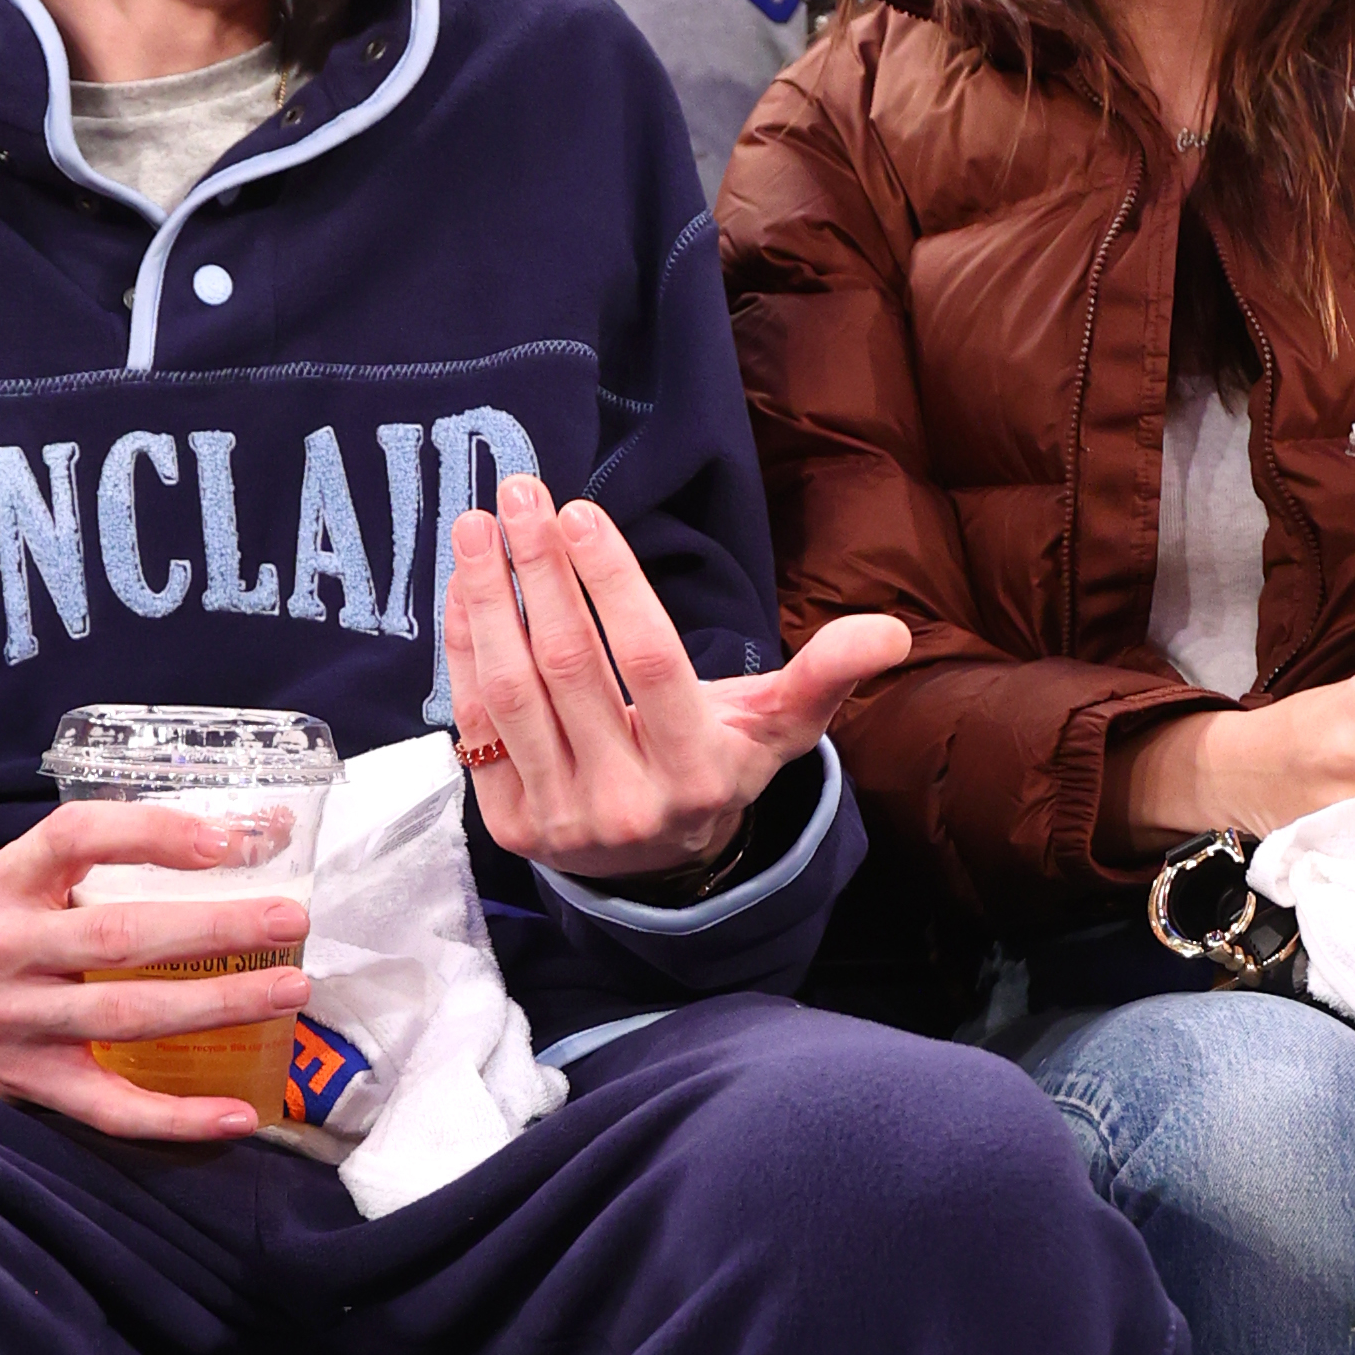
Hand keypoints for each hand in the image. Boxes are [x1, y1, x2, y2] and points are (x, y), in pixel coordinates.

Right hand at [0, 799, 308, 1140]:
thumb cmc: (0, 935)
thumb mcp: (27, 878)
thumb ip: (115, 857)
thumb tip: (254, 835)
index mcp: (4, 882)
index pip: (76, 838)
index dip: (153, 834)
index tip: (228, 841)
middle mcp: (1, 950)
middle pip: (116, 936)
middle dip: (213, 927)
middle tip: (291, 919)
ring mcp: (14, 1023)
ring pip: (123, 1017)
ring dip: (214, 1005)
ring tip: (288, 991)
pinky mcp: (30, 1085)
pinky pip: (111, 1108)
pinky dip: (178, 1117)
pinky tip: (239, 1112)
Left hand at [444, 473, 906, 884]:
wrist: (659, 861)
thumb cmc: (720, 762)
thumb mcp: (779, 727)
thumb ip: (827, 675)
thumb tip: (891, 631)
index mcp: (698, 773)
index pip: (646, 660)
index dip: (611, 581)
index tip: (579, 512)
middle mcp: (627, 803)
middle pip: (568, 665)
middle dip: (540, 569)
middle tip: (522, 493)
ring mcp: (561, 819)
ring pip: (509, 691)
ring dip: (487, 599)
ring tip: (478, 525)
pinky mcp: (509, 826)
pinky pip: (473, 724)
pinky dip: (463, 649)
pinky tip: (466, 586)